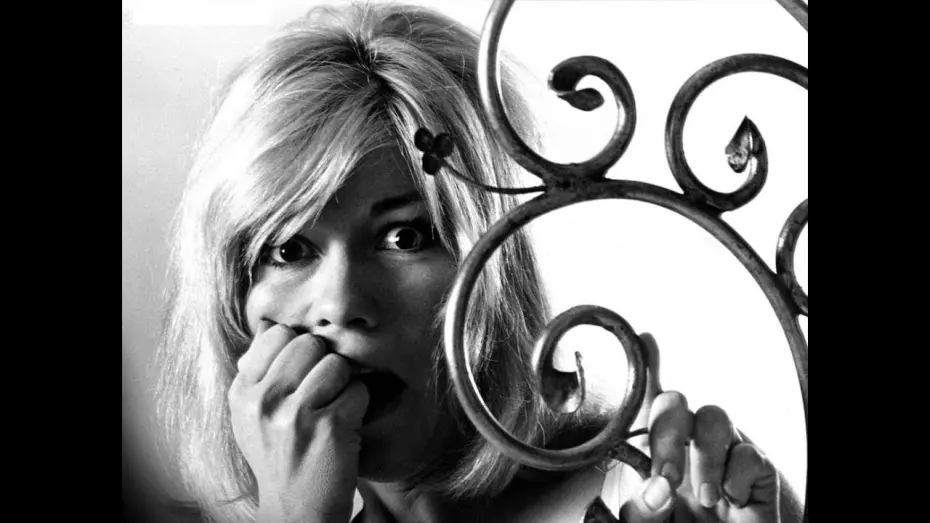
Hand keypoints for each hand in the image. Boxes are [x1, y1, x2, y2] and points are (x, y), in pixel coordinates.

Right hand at [228, 321, 368, 522]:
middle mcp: (263, 400)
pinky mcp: (329, 427)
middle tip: (323, 394)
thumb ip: (260, 373)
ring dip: (345, 385)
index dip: (300, 348)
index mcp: (242, 392)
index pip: (278, 334)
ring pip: (337, 364)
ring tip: (333, 410)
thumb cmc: (281, 457)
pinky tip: (346, 426)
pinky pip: (359, 390)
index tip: (302, 373)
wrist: (296, 513)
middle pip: (311, 343)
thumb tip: (270, 326)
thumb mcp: (253, 417)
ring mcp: (295, 414)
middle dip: (324, 363)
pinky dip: (360, 406)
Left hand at [617, 334, 780, 522]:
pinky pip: (749, 453)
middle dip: (667, 435)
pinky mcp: (755, 471)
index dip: (645, 369)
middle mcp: (687, 444)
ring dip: (705, 459)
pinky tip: (730, 500)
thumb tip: (658, 486)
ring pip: (713, 417)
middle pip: (674, 403)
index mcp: (656, 452)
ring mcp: (722, 454)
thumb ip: (642, 508)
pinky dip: (735, 477)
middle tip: (666, 478)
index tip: (643, 341)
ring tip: (705, 499)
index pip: (645, 404)